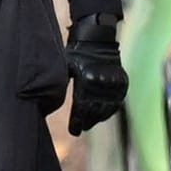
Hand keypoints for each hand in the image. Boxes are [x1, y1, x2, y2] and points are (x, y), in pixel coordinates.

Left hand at [65, 15, 128, 134]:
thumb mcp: (64, 67)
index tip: (74, 132)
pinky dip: (110, 111)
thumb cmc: (75, 53)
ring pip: (106, 109)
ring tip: (89, 124)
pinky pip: (117, 102)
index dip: (77, 122)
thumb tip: (47, 103)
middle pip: (94, 111)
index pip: (81, 108)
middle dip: (86, 122)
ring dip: (97, 118)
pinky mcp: (122, 82)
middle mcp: (101, 83)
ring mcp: (114, 83)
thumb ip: (60, 85)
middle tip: (81, 128)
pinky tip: (102, 116)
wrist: (97, 38)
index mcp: (86, 81)